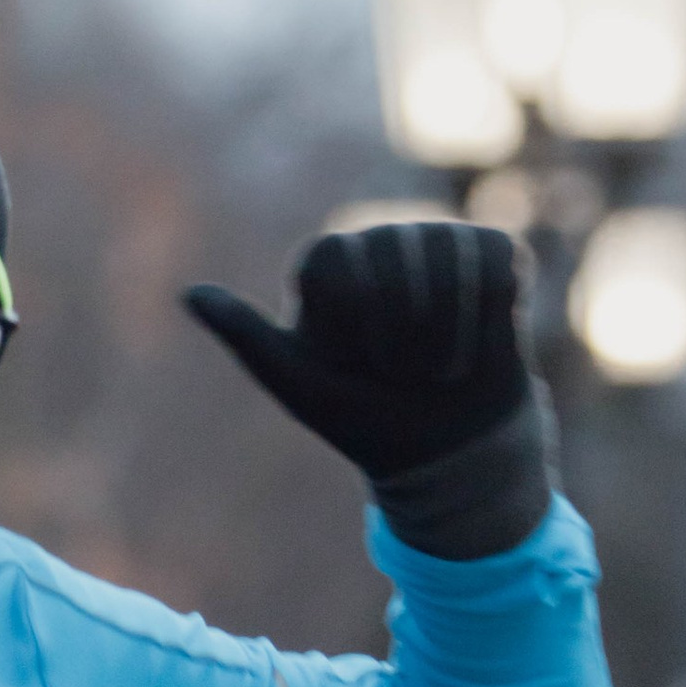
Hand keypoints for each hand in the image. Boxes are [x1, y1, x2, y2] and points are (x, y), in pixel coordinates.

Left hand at [183, 219, 530, 480]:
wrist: (444, 448)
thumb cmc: (364, 417)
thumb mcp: (300, 387)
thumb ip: (247, 338)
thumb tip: (189, 294)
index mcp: (326, 262)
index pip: (338, 272)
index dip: (350, 331)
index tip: (350, 365)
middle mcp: (379, 238)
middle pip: (395, 255)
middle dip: (401, 335)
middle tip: (399, 372)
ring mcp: (438, 239)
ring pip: (448, 256)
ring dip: (446, 332)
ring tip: (436, 364)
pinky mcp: (492, 253)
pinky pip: (496, 266)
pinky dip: (489, 319)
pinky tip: (476, 344)